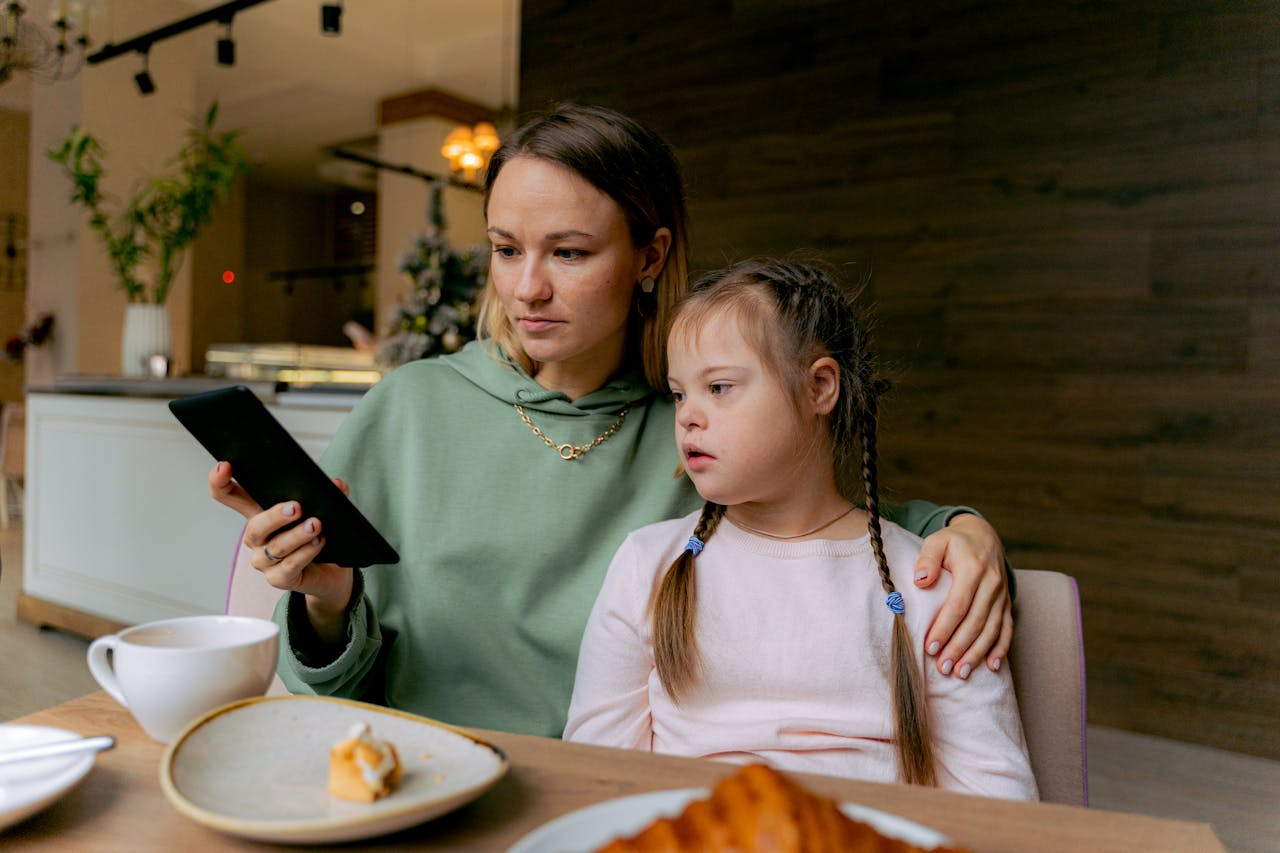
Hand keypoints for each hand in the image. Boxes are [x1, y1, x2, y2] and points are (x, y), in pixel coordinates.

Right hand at [209, 462, 353, 642]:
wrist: (331, 571)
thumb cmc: (318, 533)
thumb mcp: (323, 509)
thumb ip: (329, 494)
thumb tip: (337, 485)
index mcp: (258, 513)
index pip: (228, 495)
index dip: (220, 481)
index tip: (225, 466)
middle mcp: (257, 538)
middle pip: (254, 526)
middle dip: (274, 516)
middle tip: (296, 507)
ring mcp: (265, 560)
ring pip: (275, 547)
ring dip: (297, 535)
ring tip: (316, 525)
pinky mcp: (279, 578)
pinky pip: (289, 566)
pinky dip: (305, 553)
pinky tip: (317, 543)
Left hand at [913, 513, 1011, 676]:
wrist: (985, 536)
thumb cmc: (954, 542)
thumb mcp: (937, 541)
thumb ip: (927, 558)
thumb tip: (920, 580)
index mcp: (973, 569)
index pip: (958, 605)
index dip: (945, 628)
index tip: (930, 647)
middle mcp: (991, 584)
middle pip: (975, 622)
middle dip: (959, 648)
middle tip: (943, 668)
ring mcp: (1001, 595)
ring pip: (991, 630)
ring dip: (977, 653)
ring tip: (961, 673)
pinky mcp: (1007, 603)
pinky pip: (1007, 629)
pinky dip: (1001, 649)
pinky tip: (992, 666)